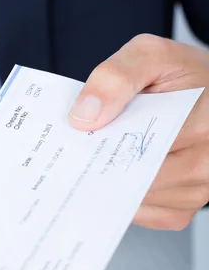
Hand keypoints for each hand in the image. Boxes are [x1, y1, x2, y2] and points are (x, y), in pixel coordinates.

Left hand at [69, 34, 208, 229]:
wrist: (208, 93)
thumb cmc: (186, 76)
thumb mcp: (150, 55)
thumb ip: (117, 77)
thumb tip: (85, 115)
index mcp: (203, 123)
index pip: (140, 149)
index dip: (102, 147)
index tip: (76, 141)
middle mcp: (205, 163)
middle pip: (135, 181)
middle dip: (101, 166)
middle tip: (75, 152)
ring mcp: (197, 192)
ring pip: (135, 201)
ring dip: (110, 184)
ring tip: (96, 157)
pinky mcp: (184, 209)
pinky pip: (142, 214)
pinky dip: (121, 198)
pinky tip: (113, 174)